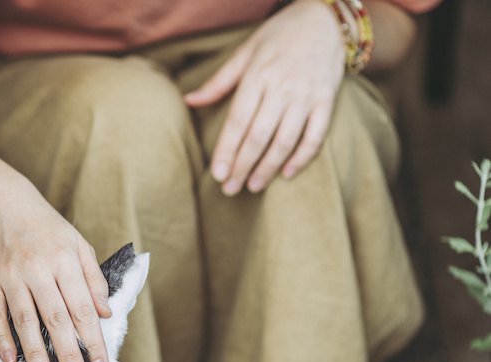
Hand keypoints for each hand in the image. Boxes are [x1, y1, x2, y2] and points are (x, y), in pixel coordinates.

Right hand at [0, 176, 111, 361]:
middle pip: (55, 319)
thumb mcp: (78, 244)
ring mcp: (10, 274)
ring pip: (24, 320)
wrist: (3, 203)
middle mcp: (38, 268)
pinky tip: (10, 358)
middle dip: (67, 354)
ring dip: (34, 352)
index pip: (83, 309)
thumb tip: (105, 314)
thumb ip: (93, 280)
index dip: (92, 341)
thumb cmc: (47, 228)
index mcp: (65, 260)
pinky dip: (1, 338)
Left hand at [184, 0, 345, 194]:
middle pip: (258, 136)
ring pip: (286, 140)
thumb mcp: (245, 52)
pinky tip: (287, 174)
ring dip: (268, 167)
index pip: (238, 121)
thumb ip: (218, 81)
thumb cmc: (279, 36)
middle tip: (230, 189)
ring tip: (254, 186)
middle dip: (243, 166)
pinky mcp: (327, 100)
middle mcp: (282, 87)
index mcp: (257, 75)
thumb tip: (189, 101)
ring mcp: (307, 95)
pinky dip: (303, 157)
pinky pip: (316, 135)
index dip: (226, 151)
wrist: (325, 18)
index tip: (217, 174)